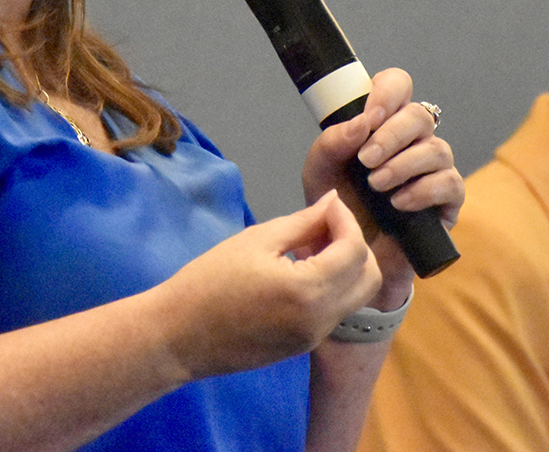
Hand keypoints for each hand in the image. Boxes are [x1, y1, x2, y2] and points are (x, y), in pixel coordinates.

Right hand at [152, 191, 380, 380]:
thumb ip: (302, 222)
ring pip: (356, 296)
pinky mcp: (304, 346)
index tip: (328, 203)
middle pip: (369, 278)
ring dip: (346, 266)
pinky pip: (335, 310)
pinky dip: (331, 285)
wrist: (179, 336)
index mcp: (310, 290)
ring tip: (310, 246)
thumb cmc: (209, 281)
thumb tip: (333, 202)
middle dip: (355, 245)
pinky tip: (300, 270)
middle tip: (323, 226)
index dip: (347, 219)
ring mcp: (315, 337)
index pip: (354, 250)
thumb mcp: (256, 241)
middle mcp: (322, 319)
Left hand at [299, 68, 463, 298]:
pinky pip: (450, 183)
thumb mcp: (320, 172)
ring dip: (403, 164)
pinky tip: (398, 204)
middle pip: (420, 115)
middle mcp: (413, 141)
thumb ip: (332, 143)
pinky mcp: (448, 201)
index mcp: (383, 123)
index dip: (387, 93)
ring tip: (376, 185)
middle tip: (365, 160)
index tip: (369, 117)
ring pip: (437, 149)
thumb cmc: (337, 207)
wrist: (349, 256)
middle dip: (392, 135)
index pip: (397, 86)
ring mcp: (434, 169)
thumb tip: (362, 123)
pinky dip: (422, 191)